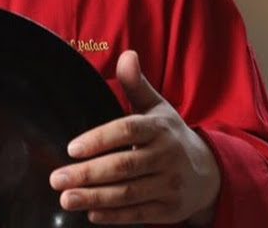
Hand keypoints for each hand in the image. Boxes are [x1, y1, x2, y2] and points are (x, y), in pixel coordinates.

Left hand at [49, 50, 220, 224]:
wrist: (210, 173)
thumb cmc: (171, 134)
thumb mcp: (157, 107)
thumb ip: (136, 83)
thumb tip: (127, 55)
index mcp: (158, 128)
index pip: (126, 131)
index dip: (99, 139)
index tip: (71, 148)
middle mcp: (165, 157)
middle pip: (123, 166)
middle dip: (88, 174)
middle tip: (57, 178)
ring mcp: (169, 186)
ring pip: (128, 193)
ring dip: (95, 197)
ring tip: (66, 198)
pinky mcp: (170, 210)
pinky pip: (140, 214)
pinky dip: (115, 216)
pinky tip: (91, 213)